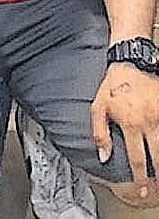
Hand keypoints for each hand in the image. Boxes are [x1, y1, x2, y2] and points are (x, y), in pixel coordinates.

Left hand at [91, 62, 158, 197]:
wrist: (131, 62)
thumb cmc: (114, 85)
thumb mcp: (98, 106)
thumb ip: (99, 133)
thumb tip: (103, 156)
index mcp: (130, 123)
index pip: (137, 159)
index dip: (140, 178)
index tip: (142, 189)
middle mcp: (148, 121)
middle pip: (157, 157)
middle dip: (158, 176)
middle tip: (156, 188)